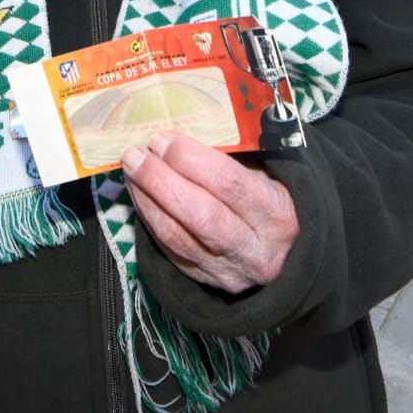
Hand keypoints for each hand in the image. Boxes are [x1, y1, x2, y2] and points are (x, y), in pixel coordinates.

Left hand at [120, 132, 297, 292]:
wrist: (281, 252)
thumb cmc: (269, 198)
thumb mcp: (266, 174)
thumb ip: (233, 157)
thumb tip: (180, 131)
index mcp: (278, 215)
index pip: (230, 185)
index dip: (191, 160)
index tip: (164, 138)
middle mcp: (256, 250)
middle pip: (201, 215)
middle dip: (161, 181)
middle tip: (137, 154)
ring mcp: (228, 272)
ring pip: (177, 236)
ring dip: (147, 198)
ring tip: (131, 169)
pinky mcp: (203, 281)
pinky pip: (168, 249)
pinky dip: (148, 217)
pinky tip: (138, 192)